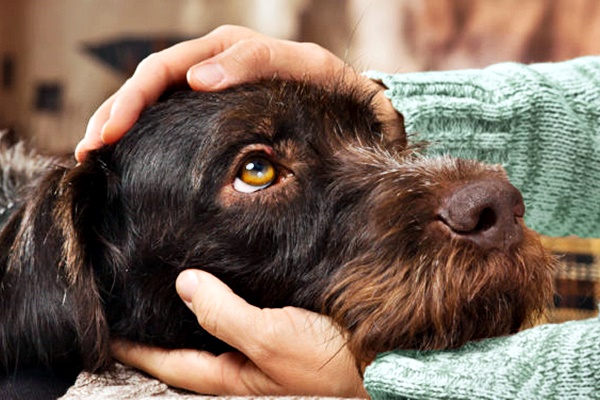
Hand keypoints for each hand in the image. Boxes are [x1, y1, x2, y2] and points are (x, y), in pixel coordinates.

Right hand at [76, 24, 397, 160]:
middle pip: (148, 84)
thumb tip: (197, 78)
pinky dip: (145, 135)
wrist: (353, 106)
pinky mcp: (215, 115)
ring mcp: (211, 90)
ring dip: (120, 124)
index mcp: (226, 51)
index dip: (133, 98)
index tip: (111, 132)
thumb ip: (256, 62)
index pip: (164, 68)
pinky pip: (173, 119)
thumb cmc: (333, 88)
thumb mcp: (306, 67)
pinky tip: (128, 156)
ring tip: (94, 154)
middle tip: (90, 149)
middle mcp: (212, 66)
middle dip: (115, 113)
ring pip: (154, 102)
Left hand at [112, 270, 366, 396]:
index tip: (109, 327)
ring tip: (172, 288)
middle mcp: (244, 368)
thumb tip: (185, 285)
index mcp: (234, 377)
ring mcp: (265, 354)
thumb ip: (225, 315)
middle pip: (189, 348)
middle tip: (134, 302)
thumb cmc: (332, 363)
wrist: (387, 363)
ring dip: (193, 313)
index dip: (137, 346)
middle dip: (160, 329)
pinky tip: (229, 284)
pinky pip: (245, 318)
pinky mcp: (286, 335)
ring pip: (216, 332)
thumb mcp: (272, 340)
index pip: (170, 362)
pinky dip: (227, 304)